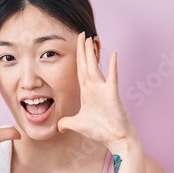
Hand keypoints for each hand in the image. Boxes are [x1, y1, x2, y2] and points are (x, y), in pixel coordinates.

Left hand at [56, 32, 136, 148]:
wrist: (116, 138)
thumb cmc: (100, 131)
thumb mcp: (77, 125)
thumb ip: (66, 123)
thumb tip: (57, 127)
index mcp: (87, 92)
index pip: (80, 71)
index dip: (77, 57)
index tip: (76, 44)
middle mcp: (95, 88)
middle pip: (86, 65)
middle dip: (83, 50)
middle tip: (82, 34)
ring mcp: (104, 90)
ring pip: (95, 68)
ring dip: (92, 53)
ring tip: (91, 39)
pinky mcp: (112, 94)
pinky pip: (112, 77)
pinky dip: (113, 65)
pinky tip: (114, 53)